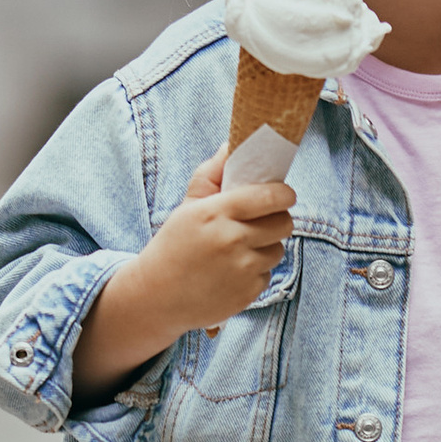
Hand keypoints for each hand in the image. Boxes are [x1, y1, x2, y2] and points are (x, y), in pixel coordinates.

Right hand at [72, 150, 295, 393]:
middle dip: (278, 219)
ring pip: (278, 249)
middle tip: (265, 220)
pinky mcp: (247, 293)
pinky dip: (256, 271)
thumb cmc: (174, 245)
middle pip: (284, 223)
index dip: (283, 194)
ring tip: (240, 249)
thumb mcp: (188, 206)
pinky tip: (232, 271)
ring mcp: (241, 269)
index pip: (270, 197)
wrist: (156, 296)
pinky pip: (267, 274)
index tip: (283, 194)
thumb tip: (231, 145)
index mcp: (216, 212)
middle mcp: (232, 240)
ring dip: (266, 247)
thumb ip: (211, 174)